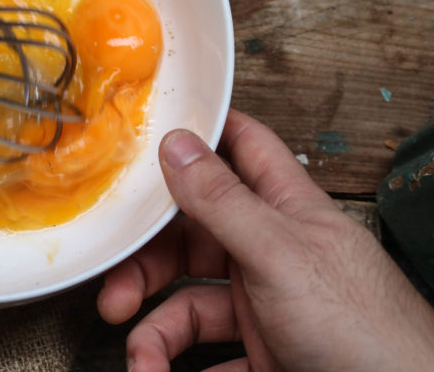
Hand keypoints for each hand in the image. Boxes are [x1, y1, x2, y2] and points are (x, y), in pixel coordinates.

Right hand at [97, 110, 433, 370]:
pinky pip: (205, 357)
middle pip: (191, 237)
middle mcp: (272, 253)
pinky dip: (175, 368)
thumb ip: (224, 201)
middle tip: (117, 288)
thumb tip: (178, 144)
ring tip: (141, 360)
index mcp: (285, 210)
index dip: (198, 135)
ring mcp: (267, 306)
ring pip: (190, 305)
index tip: (144, 139)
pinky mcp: (265, 355)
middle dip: (148, 263)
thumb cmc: (367, 331)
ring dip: (155, 332)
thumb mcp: (280, 255)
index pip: (240, 148)